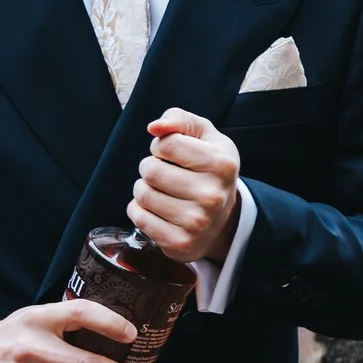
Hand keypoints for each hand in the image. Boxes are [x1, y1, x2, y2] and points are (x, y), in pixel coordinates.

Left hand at [129, 108, 241, 264]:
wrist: (223, 220)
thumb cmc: (209, 170)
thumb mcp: (205, 137)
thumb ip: (180, 120)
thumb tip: (154, 127)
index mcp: (222, 164)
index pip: (168, 143)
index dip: (161, 146)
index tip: (171, 153)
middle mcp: (213, 195)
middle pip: (151, 170)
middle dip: (150, 167)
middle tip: (163, 173)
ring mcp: (197, 222)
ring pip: (142, 194)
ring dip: (143, 188)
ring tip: (160, 191)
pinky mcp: (180, 243)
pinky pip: (138, 218)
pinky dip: (139, 210)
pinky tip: (156, 210)